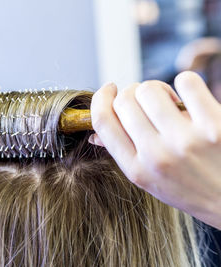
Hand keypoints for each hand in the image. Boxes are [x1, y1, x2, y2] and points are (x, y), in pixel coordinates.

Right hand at [90, 71, 220, 228]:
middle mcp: (157, 156)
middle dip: (130, 92)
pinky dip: (185, 83)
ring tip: (169, 100)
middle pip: (124, 101)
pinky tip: (189, 98)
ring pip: (149, 89)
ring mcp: (186, 140)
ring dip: (156, 88)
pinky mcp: (214, 125)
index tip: (108, 89)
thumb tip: (96, 135)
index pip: (103, 122)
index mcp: (136, 169)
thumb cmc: (190, 188)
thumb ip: (123, 154)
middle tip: (144, 99)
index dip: (100, 98)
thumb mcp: (150, 181)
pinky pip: (186, 82)